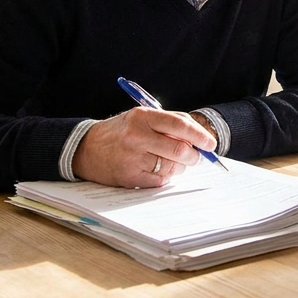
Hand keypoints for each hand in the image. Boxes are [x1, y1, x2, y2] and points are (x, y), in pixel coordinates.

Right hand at [72, 108, 217, 187]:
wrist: (86, 148)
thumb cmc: (121, 132)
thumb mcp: (142, 118)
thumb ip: (169, 123)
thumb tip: (199, 137)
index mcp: (143, 116)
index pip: (179, 125)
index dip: (200, 135)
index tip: (211, 144)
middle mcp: (137, 136)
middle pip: (179, 150)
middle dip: (194, 156)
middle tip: (195, 157)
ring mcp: (132, 158)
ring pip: (172, 167)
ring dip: (178, 167)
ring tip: (167, 160)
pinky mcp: (129, 177)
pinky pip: (160, 180)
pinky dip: (164, 176)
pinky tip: (154, 169)